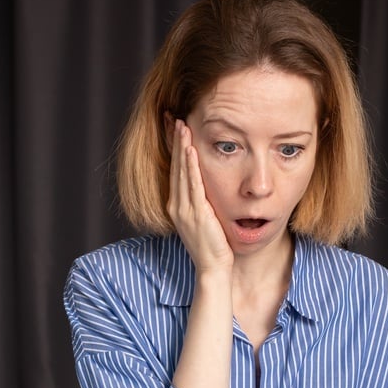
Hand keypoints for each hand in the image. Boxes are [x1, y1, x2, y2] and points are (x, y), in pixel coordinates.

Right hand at [167, 119, 231, 272]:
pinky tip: (190, 150)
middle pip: (175, 167)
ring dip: (181, 147)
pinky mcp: (197, 213)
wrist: (213, 269)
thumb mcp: (204, 221)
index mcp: (177, 207)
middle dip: (175, 142)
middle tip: (174, 118)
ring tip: (182, 126)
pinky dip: (190, 165)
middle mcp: (177, 206)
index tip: (175, 130)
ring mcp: (185, 210)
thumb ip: (202, 204)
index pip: (175, 172)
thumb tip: (207, 188)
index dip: (175, 149)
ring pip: (182, 172)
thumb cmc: (212, 247)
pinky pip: (193, 184)